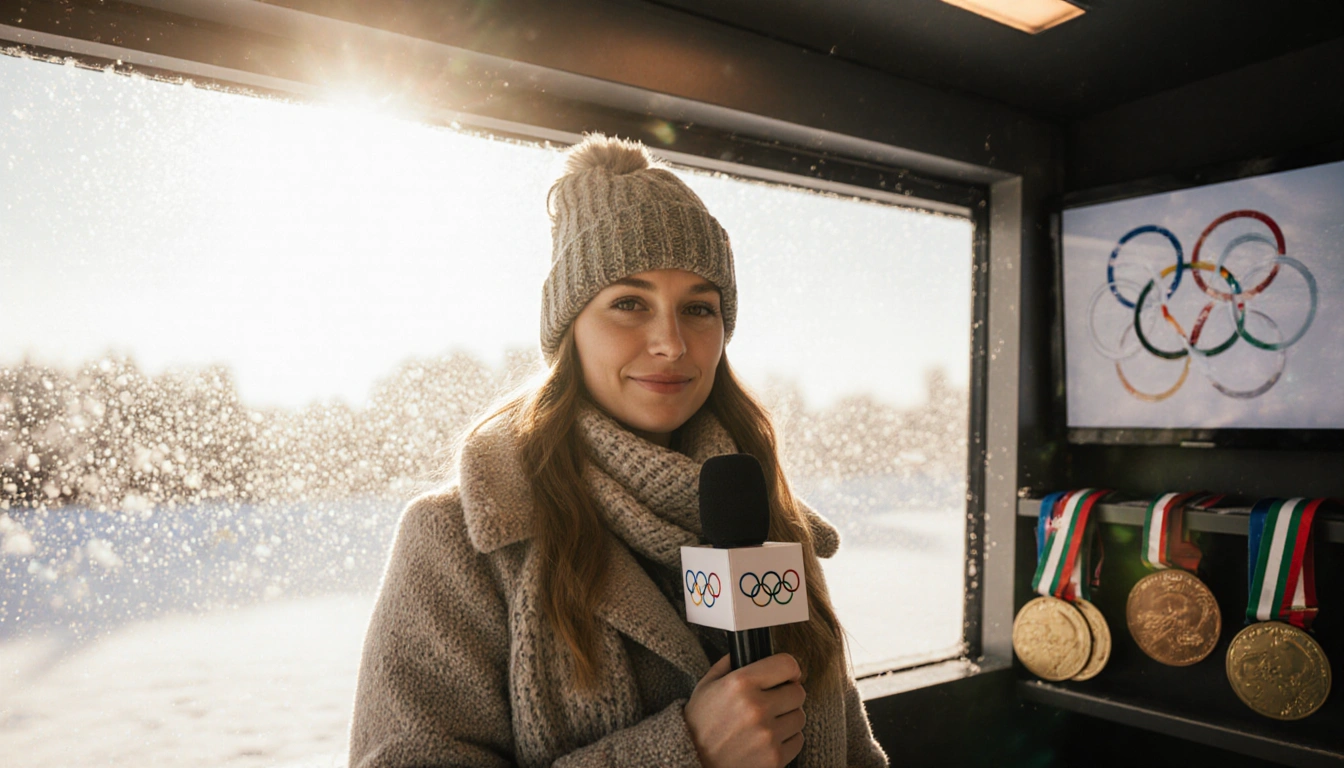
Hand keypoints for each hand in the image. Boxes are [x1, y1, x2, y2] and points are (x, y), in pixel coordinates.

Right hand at [684, 653, 805, 767]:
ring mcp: (767, 736)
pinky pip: (797, 740)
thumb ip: (731, 663)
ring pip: (800, 717)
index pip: (787, 665)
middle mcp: (757, 708)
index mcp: (741, 684)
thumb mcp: (707, 685)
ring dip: (788, 717)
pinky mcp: (774, 758)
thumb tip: (754, 651)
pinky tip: (768, 739)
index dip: (789, 669)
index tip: (787, 675)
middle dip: (788, 694)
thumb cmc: (700, 722)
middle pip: (798, 692)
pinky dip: (787, 739)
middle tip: (773, 700)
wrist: (692, 760)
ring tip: (768, 722)